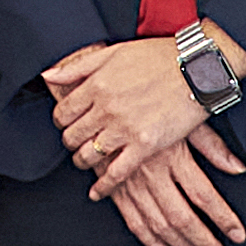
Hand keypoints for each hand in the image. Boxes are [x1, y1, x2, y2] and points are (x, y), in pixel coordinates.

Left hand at [43, 32, 208, 174]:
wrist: (197, 69)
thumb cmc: (157, 57)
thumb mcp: (113, 52)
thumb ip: (78, 66)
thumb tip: (48, 75)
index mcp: (96, 85)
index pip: (63, 112)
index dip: (61, 121)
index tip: (66, 124)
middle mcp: (106, 109)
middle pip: (72, 136)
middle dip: (70, 142)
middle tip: (75, 143)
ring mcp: (124, 129)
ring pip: (89, 156)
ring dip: (82, 162)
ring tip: (85, 161)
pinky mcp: (145, 146)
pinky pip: (115, 173)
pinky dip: (103, 186)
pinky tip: (97, 192)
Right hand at [93, 117, 245, 245]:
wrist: (100, 97)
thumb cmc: (150, 105)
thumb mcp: (185, 118)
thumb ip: (212, 146)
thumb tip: (239, 169)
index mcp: (173, 154)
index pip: (204, 196)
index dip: (223, 219)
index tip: (238, 236)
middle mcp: (152, 173)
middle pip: (183, 218)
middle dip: (205, 244)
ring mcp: (131, 183)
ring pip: (160, 225)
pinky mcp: (116, 189)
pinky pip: (133, 221)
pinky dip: (151, 242)